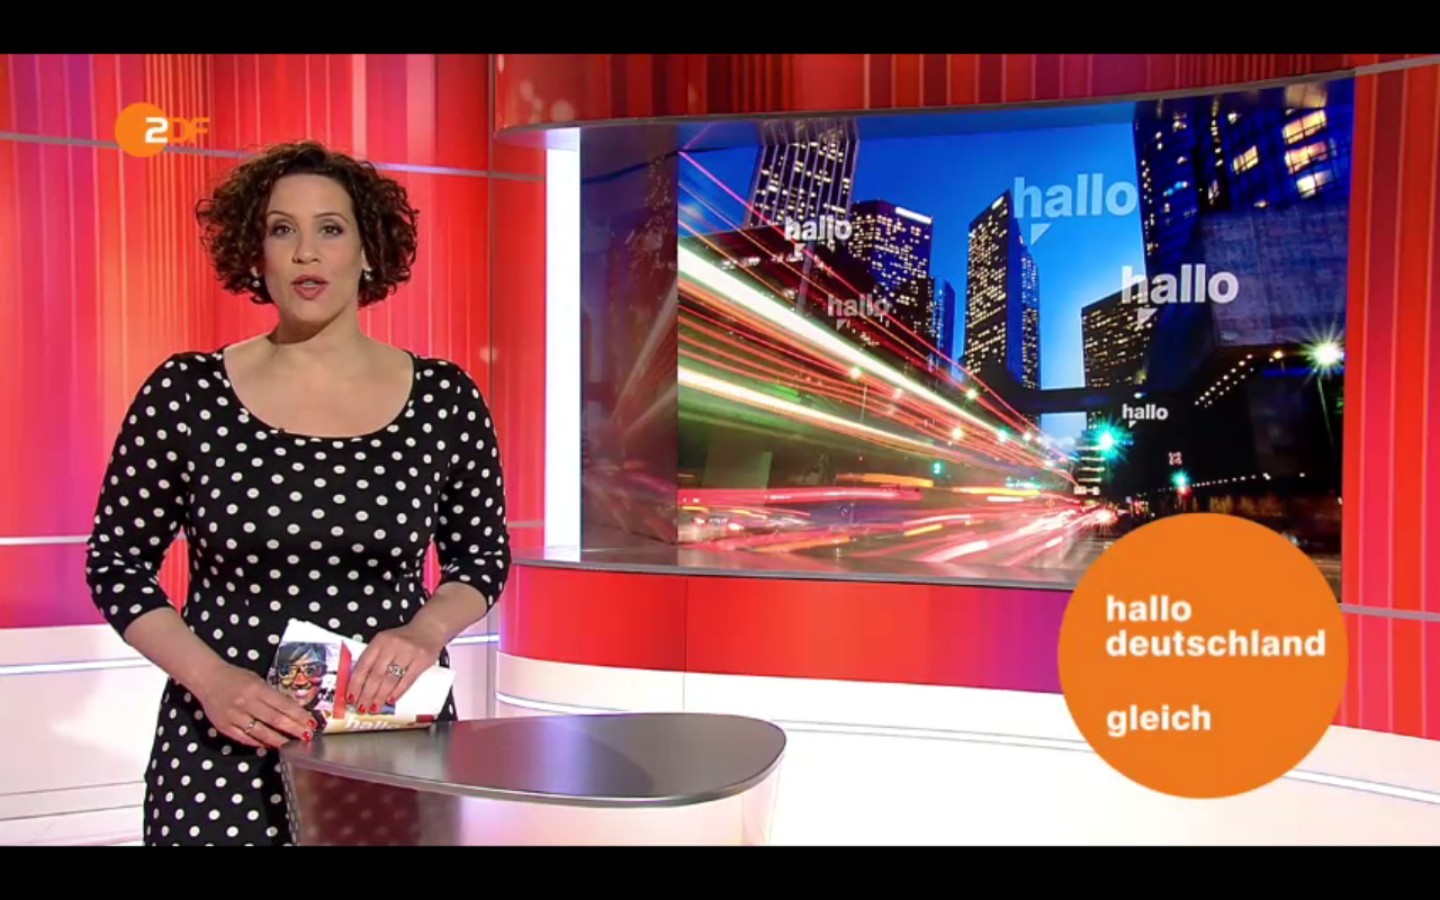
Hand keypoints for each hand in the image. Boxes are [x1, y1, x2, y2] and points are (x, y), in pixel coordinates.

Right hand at [193, 662, 315, 749]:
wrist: (207, 679)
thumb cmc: (236, 678)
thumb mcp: (257, 680)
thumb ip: (272, 695)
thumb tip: (292, 711)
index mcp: (256, 689)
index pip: (282, 704)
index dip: (298, 715)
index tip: (312, 723)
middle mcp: (245, 703)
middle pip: (274, 720)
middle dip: (293, 729)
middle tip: (307, 736)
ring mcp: (233, 717)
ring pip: (260, 733)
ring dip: (279, 740)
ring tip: (293, 745)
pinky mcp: (224, 727)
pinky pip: (245, 739)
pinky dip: (260, 743)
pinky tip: (271, 745)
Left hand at [347, 622, 445, 714]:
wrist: (429, 628)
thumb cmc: (404, 638)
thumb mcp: (385, 642)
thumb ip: (373, 658)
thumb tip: (359, 685)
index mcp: (379, 641)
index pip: (363, 665)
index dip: (355, 684)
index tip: (350, 698)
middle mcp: (392, 645)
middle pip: (375, 675)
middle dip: (366, 695)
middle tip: (362, 708)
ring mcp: (408, 652)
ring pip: (390, 679)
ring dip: (380, 696)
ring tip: (374, 708)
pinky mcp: (421, 660)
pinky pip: (407, 680)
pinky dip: (398, 692)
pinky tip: (391, 700)